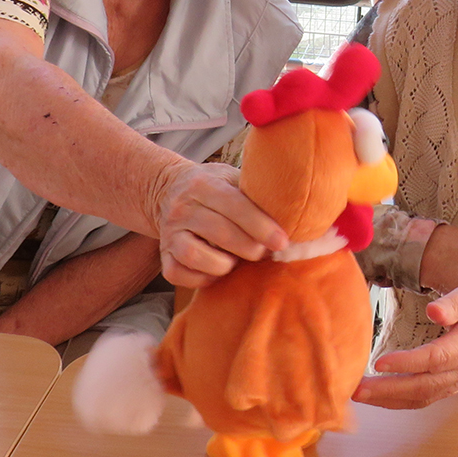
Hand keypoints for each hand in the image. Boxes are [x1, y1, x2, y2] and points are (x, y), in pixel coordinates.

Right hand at [153, 162, 287, 287]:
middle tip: (264, 254)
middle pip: (219, 232)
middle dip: (249, 248)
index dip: (260, 226)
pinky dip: (200, 278)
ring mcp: (170, 232)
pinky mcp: (164, 253)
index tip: (282, 241)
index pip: (234, 205)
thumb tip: (293, 210)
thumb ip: (255, 192)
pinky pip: (177, 273)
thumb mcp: (231, 178)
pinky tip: (217, 271)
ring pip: (194, 255)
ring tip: (237, 262)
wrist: (168, 189)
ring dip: (222, 264)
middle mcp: (183, 208)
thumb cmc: (213, 186)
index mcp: (204, 185)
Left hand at [353, 286, 457, 408]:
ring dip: (389, 399)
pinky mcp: (451, 385)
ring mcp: (457, 380)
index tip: (379, 362)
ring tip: (361, 395)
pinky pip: (425, 399)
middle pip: (423, 385)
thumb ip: (454, 303)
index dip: (407, 363)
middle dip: (388, 389)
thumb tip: (433, 311)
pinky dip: (400, 402)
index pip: (435, 358)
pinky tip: (380, 398)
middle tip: (357, 389)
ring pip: (422, 397)